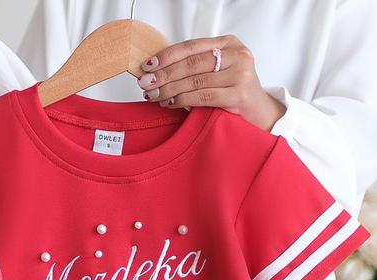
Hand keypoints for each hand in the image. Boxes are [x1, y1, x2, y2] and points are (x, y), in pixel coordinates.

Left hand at [138, 35, 286, 131]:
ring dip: (169, 89)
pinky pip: (203, 96)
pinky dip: (183, 100)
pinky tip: (170, 104)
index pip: (192, 46)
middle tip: (145, 83)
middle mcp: (237, 54)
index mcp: (229, 44)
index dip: (167, 55)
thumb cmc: (232, 92)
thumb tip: (156, 72)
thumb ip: (194, 68)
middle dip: (164, 74)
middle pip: (192, 63)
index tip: (147, 65)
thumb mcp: (216, 73)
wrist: (258, 113)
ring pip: (195, 80)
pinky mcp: (238, 94)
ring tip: (153, 96)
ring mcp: (240, 74)